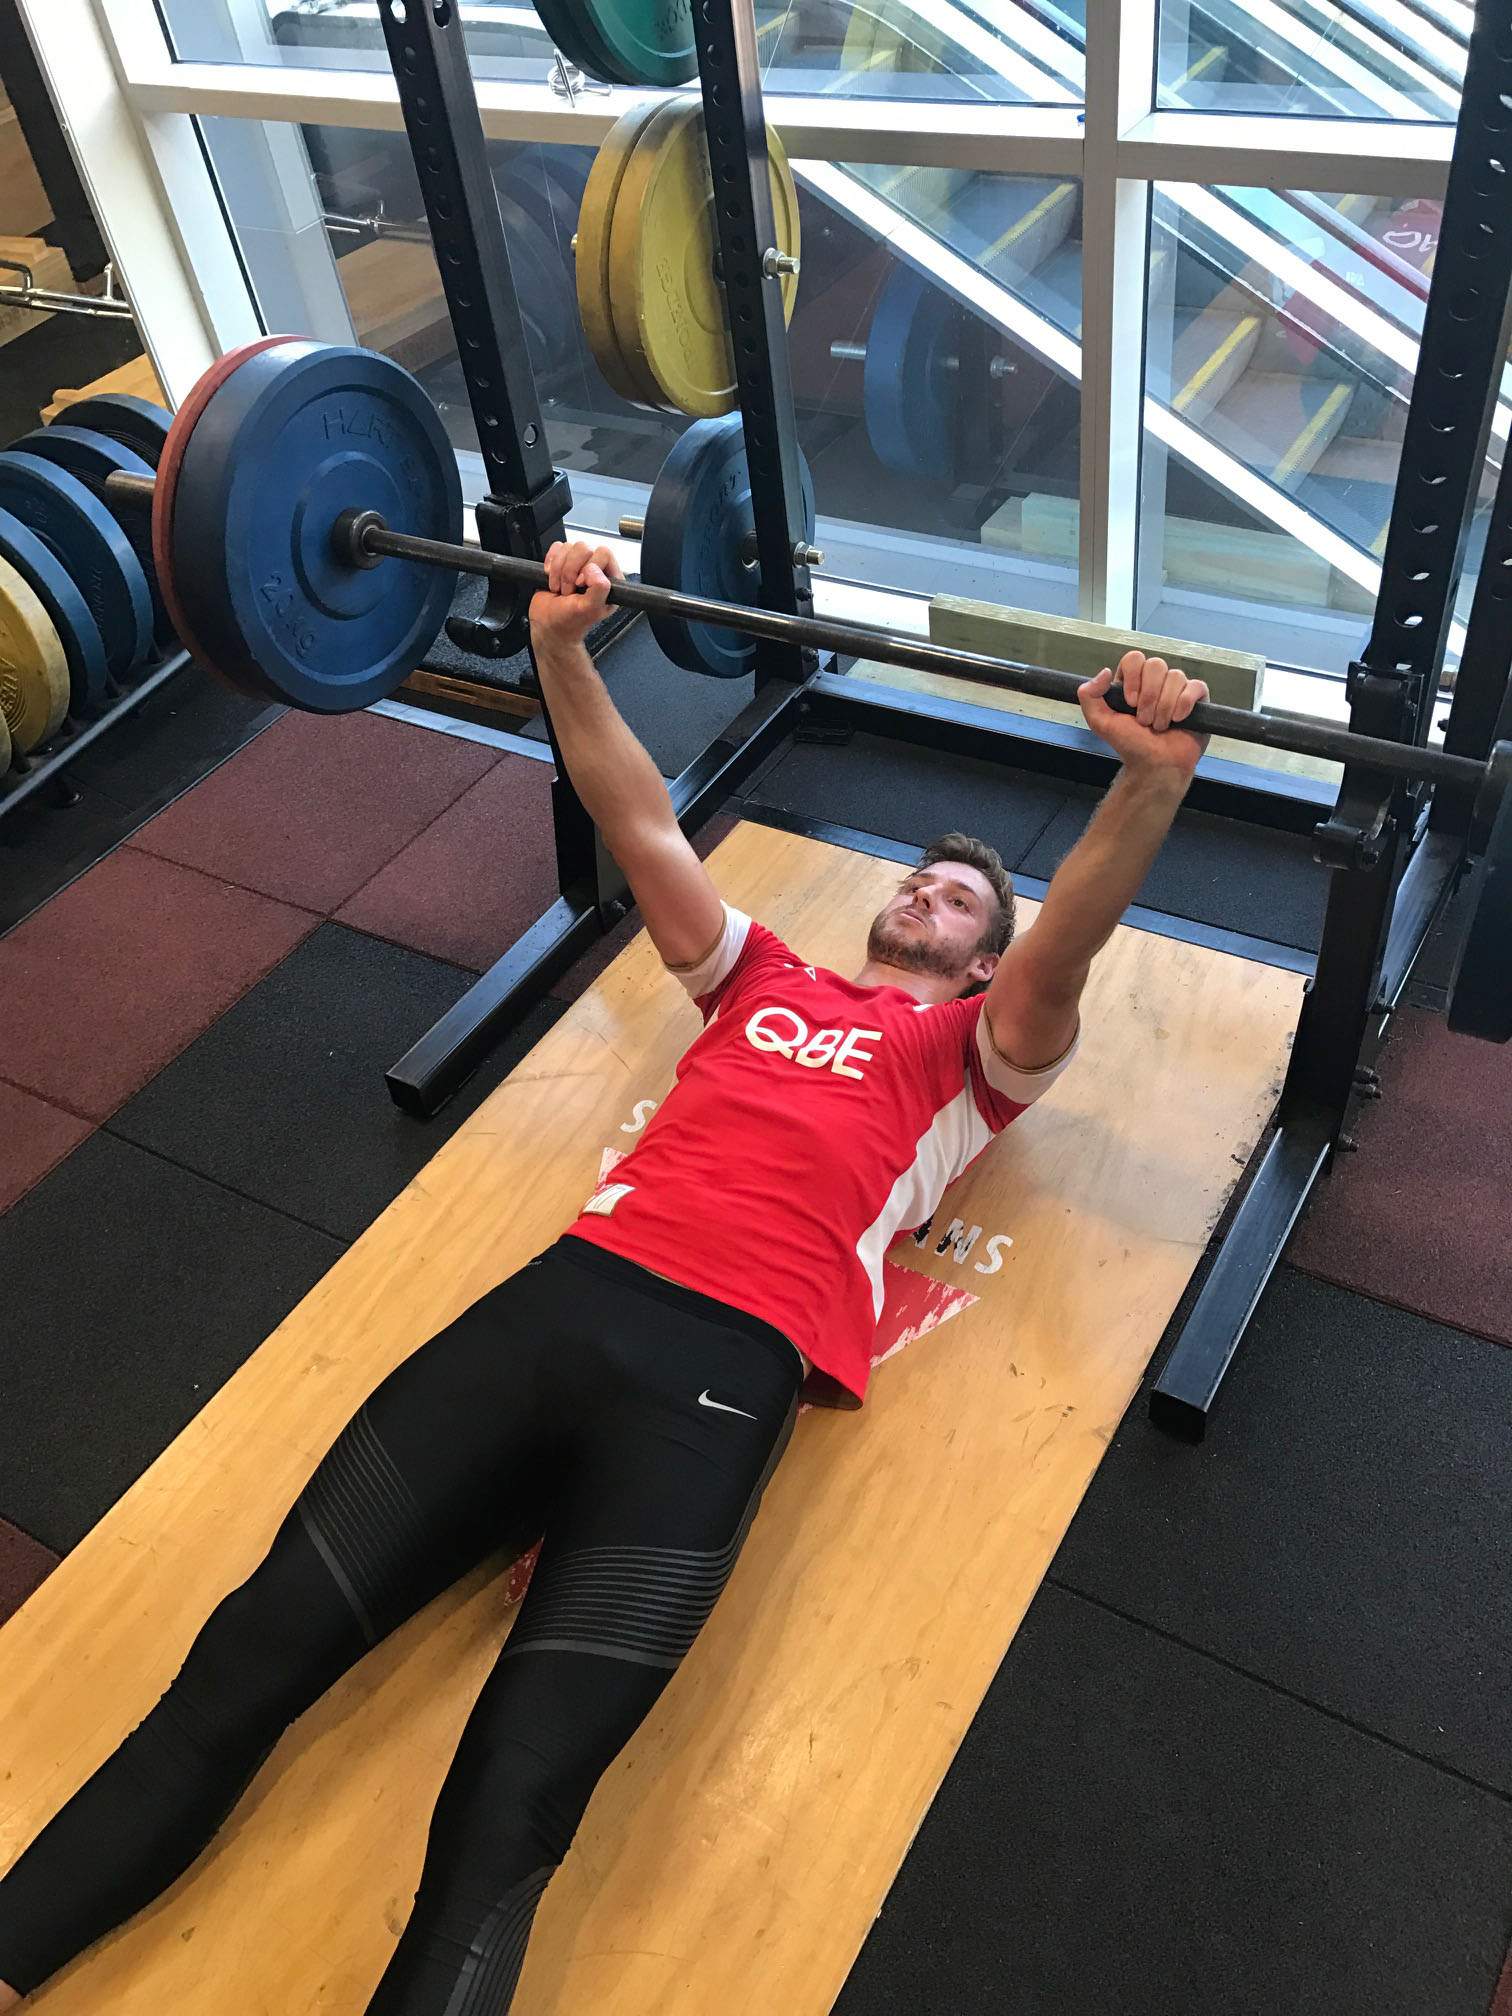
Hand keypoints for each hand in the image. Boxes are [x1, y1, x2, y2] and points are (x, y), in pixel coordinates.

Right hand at [530, 541, 622, 651]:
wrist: (548, 626)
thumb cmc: (570, 622)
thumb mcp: (590, 609)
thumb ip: (599, 588)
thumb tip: (593, 568)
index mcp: (610, 580)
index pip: (604, 553)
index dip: (589, 567)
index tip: (580, 585)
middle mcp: (595, 570)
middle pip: (583, 548)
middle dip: (570, 570)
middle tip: (569, 590)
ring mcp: (577, 565)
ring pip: (569, 547)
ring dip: (559, 571)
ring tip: (561, 589)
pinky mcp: (561, 562)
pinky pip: (556, 548)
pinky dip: (550, 563)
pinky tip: (552, 578)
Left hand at [1078, 649, 1209, 779]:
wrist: (1155, 766)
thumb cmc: (1130, 745)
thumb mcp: (1100, 722)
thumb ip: (1089, 696)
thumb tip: (1105, 671)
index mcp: (1133, 682)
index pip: (1134, 659)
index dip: (1132, 678)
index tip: (1130, 703)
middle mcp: (1156, 681)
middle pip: (1156, 664)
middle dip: (1149, 696)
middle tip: (1144, 721)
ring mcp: (1177, 688)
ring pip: (1175, 676)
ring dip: (1164, 707)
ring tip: (1160, 726)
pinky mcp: (1197, 698)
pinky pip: (1195, 686)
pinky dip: (1184, 704)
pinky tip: (1179, 720)